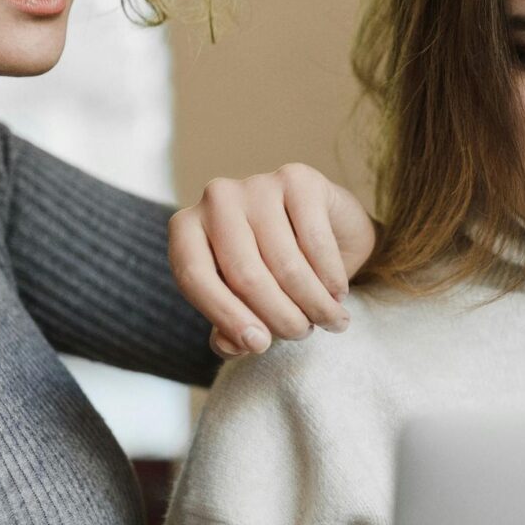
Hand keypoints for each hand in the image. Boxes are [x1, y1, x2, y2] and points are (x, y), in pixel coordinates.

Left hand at [168, 163, 377, 358]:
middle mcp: (216, 199)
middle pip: (244, 274)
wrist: (325, 233)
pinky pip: (316, 243)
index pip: (194, 277)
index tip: (259, 346)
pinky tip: (337, 294)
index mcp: (186, 229)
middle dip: (280, 316)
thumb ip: (229, 331)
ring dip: (312, 304)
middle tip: (301, 334)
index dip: (226, 316)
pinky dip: (330, 278)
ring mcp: (257, 184)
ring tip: (328, 321)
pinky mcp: (298, 178)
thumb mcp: (244, 307)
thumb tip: (233, 345)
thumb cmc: (272, 275)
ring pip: (284, 264)